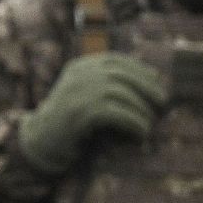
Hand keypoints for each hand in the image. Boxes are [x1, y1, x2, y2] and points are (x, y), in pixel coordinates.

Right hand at [17, 53, 165, 174]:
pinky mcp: (78, 113)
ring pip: (120, 94)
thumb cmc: (72, 121)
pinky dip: (133, 123)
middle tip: (162, 104)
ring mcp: (76, 93)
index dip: (139, 69)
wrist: (40, 142)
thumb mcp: (87, 95)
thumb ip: (109, 84)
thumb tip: (154, 77)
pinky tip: (140, 134)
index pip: (115, 61)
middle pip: (121, 75)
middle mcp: (76, 76)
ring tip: (149, 124)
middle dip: (146, 88)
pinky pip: (115, 113)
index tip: (156, 81)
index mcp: (78, 67)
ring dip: (141, 110)